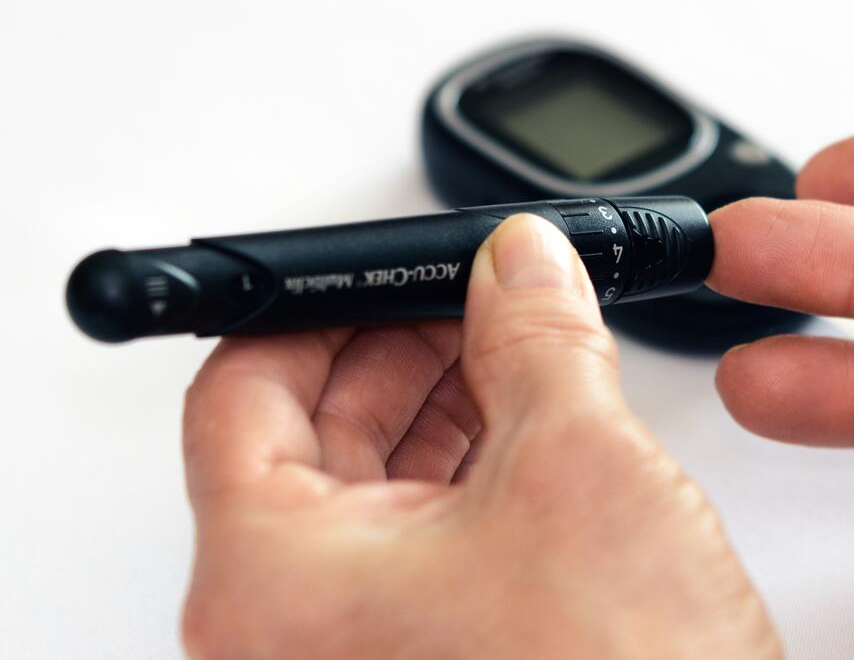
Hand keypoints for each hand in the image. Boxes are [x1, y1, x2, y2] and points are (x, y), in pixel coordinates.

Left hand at [179, 215, 779, 658]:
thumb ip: (539, 335)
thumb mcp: (578, 467)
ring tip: (520, 345)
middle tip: (476, 293)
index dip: (321, 306)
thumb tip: (521, 264)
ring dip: (445, 400)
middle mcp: (292, 629)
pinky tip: (534, 421)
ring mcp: (359, 650)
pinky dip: (473, 466)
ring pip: (373, 484)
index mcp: (273, 583)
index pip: (242, 391)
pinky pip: (423, 537)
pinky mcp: (427, 656)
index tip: (392, 269)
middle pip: (308, 434)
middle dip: (402, 346)